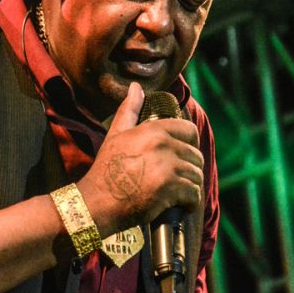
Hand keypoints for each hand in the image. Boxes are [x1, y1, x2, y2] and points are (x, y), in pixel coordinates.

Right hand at [76, 82, 203, 235]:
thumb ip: (128, 109)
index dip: (190, 144)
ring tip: (179, 194)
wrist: (97, 202)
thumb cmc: (106, 169)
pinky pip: (194, 194)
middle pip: (196, 155)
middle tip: (179, 179)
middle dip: (190, 169)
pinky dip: (190, 203)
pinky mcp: (170, 190)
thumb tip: (136, 87)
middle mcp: (163, 145)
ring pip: (196, 176)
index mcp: (154, 130)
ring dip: (191, 187)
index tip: (183, 156)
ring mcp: (168, 168)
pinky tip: (181, 205)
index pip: (190, 130)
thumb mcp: (116, 134)